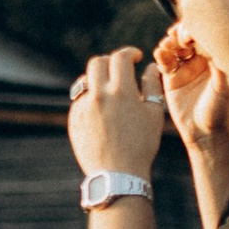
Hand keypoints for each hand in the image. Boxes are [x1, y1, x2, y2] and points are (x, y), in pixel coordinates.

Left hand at [66, 50, 168, 181]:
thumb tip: (150, 67)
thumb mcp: (154, 114)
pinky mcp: (74, 119)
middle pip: (98, 63)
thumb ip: (152, 86)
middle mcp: (98, 95)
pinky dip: (92, 100)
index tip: (135, 57)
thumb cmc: (141, 145)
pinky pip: (80, 101)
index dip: (129, 53)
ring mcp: (83, 107)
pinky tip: (104, 114)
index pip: (120, 57)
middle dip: (110, 62)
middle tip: (120, 70)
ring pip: (87, 81)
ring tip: (112, 93)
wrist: (117, 174)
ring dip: (99, 81)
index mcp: (121, 91)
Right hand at [151, 24, 228, 160]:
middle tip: (177, 37)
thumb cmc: (222, 110)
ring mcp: (187, 68)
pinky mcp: (172, 78)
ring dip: (169, 42)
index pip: (206, 34)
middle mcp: (203, 60)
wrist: (208, 134)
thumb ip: (217, 59)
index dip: (196, 28)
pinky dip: (161, 55)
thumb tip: (209, 35)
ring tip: (167, 46)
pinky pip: (164, 61)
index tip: (190, 33)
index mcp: (219, 57)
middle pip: (188, 36)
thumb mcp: (224, 82)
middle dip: (180, 33)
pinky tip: (160, 55)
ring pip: (175, 46)